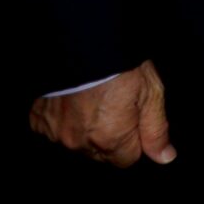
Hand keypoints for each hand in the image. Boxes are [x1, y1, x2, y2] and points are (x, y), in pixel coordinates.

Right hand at [31, 62, 172, 166]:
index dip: (135, 140)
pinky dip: (64, 119)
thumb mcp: (151, 94)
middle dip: (111, 137)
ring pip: (76, 143)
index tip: (135, 118)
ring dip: (86, 130)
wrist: (84, 43)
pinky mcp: (38, 119)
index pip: (127, 159)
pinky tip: (74, 101)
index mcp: (109, 139)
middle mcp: (78, 142)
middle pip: (101, 154)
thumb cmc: (122, 66)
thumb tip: (165, 157)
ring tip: (94, 100)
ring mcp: (55, 132)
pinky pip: (54, 130)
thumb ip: (156, 130)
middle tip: (115, 106)